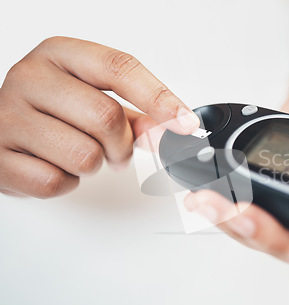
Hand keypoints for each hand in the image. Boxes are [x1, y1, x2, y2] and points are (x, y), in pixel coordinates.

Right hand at [0, 36, 199, 197]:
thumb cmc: (51, 108)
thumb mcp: (91, 96)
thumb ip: (135, 113)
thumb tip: (173, 127)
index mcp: (59, 54)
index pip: (119, 68)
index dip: (160, 98)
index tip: (185, 123)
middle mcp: (30, 77)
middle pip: (107, 117)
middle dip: (122, 144)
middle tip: (116, 150)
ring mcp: (7, 116)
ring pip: (84, 155)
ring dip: (93, 165)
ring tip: (79, 153)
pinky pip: (55, 182)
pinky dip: (66, 182)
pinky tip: (53, 164)